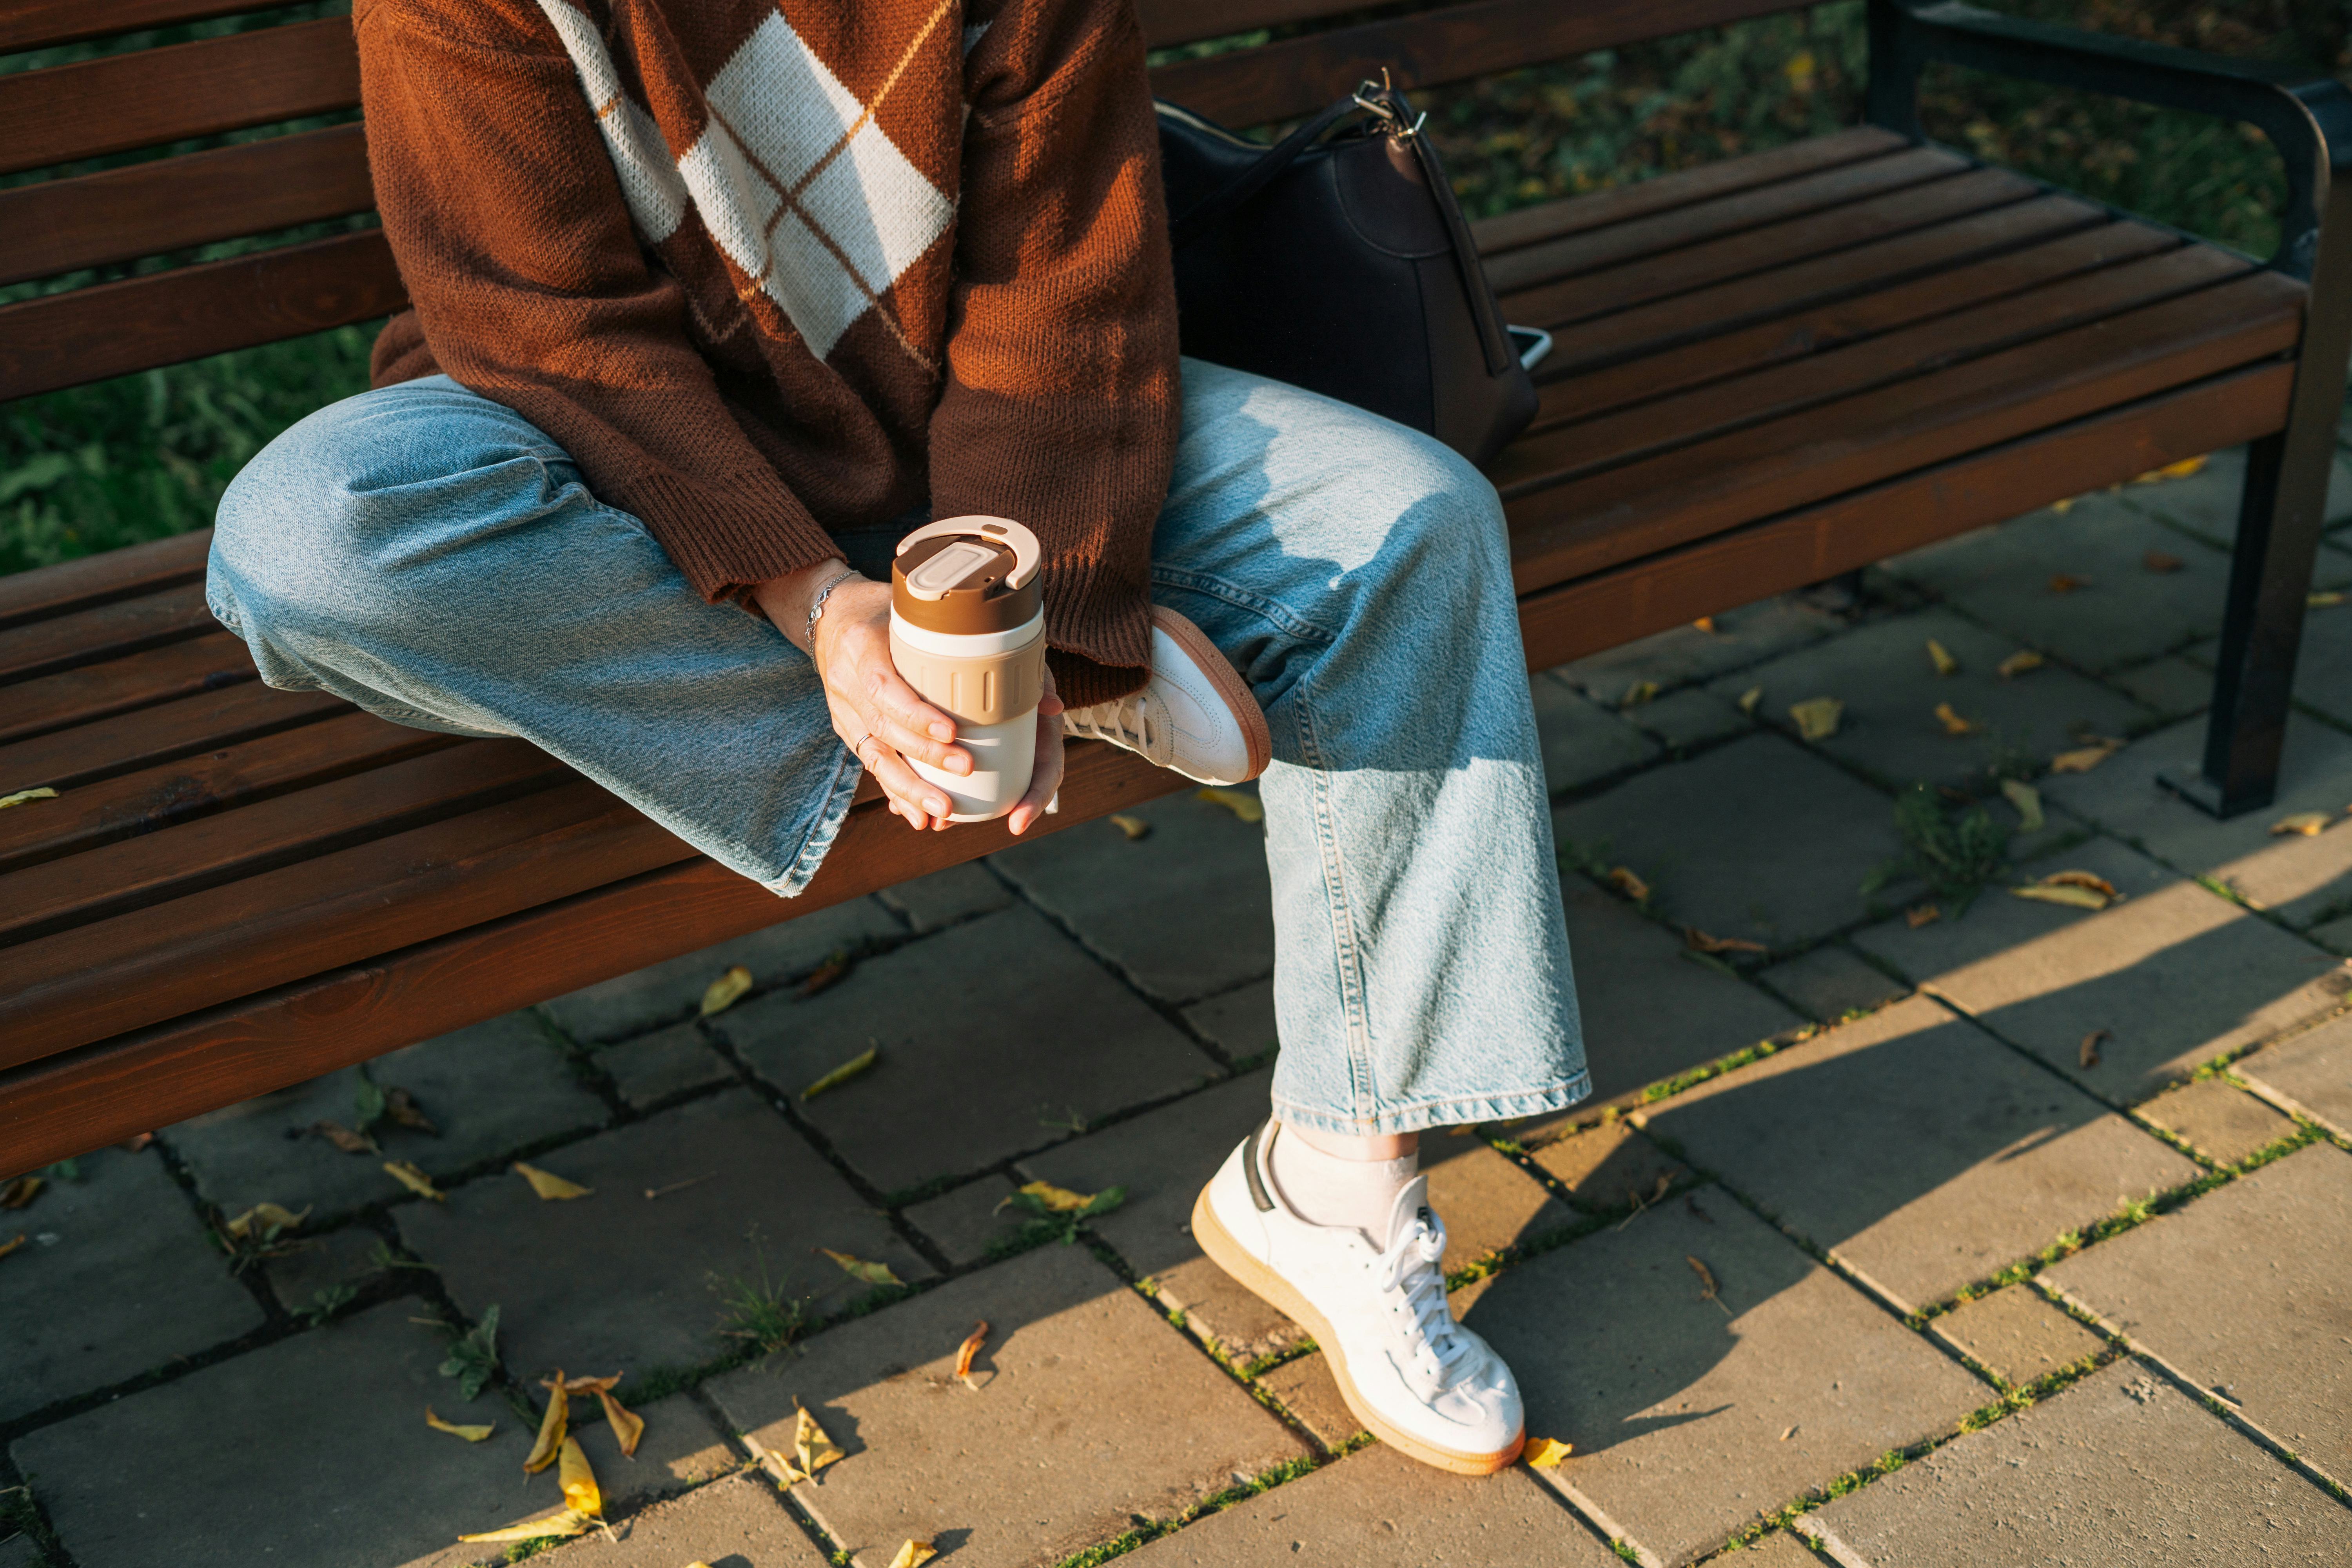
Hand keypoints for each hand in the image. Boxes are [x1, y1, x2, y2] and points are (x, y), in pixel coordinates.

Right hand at [753, 560, 1064, 834]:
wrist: (831, 616)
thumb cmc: (894, 610)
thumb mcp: (926, 612)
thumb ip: (984, 647)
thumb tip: (1051, 705)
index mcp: (861, 645)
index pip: (886, 687)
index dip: (915, 714)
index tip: (951, 732)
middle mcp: (846, 683)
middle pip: (885, 730)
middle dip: (925, 758)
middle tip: (966, 770)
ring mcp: (845, 711)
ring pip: (876, 757)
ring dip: (909, 788)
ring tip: (942, 813)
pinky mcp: (850, 730)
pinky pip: (873, 766)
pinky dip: (896, 792)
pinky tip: (916, 817)